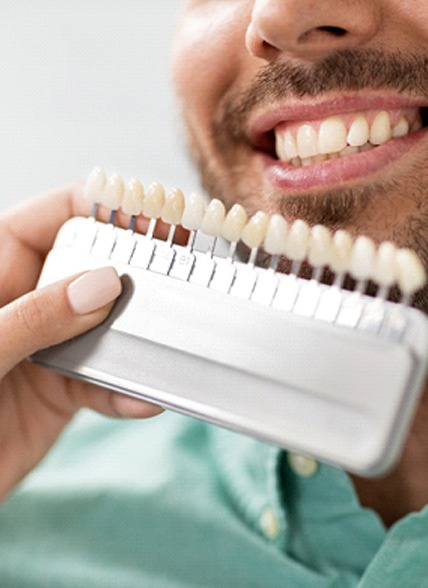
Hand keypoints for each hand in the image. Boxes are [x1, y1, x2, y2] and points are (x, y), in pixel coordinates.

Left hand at [0, 186, 162, 500]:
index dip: (99, 208)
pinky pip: (104, 383)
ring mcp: (46, 347)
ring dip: (138, 340)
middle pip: (90, 269)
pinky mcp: (60, 392)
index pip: (48, 219)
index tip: (150, 213)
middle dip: (133, 272)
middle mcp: (24, 304)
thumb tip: (104, 283)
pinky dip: (126, 392)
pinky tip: (142, 400)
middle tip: (180, 272)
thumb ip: (36, 316)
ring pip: (106, 328)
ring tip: (166, 344)